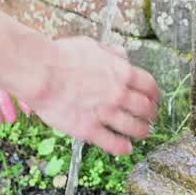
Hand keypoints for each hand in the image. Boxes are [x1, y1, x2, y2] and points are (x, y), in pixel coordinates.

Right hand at [27, 37, 160, 155]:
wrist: (40, 72)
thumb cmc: (61, 56)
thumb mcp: (92, 46)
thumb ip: (110, 53)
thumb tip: (122, 55)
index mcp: (122, 72)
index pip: (150, 86)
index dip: (155, 94)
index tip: (155, 98)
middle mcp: (118, 94)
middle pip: (146, 109)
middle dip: (152, 115)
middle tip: (151, 118)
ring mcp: (105, 113)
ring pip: (134, 128)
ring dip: (142, 132)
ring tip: (143, 134)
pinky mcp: (88, 129)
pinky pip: (112, 143)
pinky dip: (123, 148)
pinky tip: (126, 149)